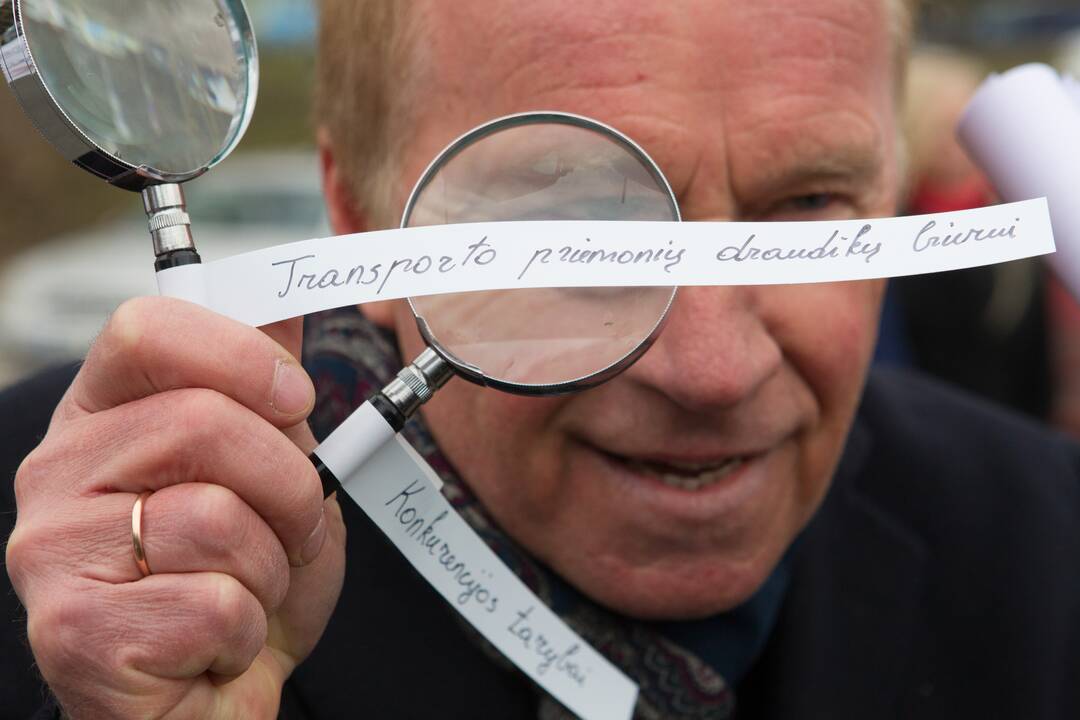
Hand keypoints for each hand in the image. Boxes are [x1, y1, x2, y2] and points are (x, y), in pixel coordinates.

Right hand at [5, 297, 345, 718]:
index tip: (295, 399)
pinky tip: (216, 639)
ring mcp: (53, 553)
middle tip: (295, 526)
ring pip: (214, 517)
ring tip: (247, 586)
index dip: (240, 355)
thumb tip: (288, 297)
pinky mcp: (73, 633)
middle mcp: (59, 471)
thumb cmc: (242, 579)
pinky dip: (247, 627)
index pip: (147, 331)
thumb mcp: (273, 470)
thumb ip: (267, 391)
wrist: (219, 693)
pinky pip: (212, 602)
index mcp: (106, 415)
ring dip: (270, 564)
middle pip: (201, 421)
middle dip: (287, 484)